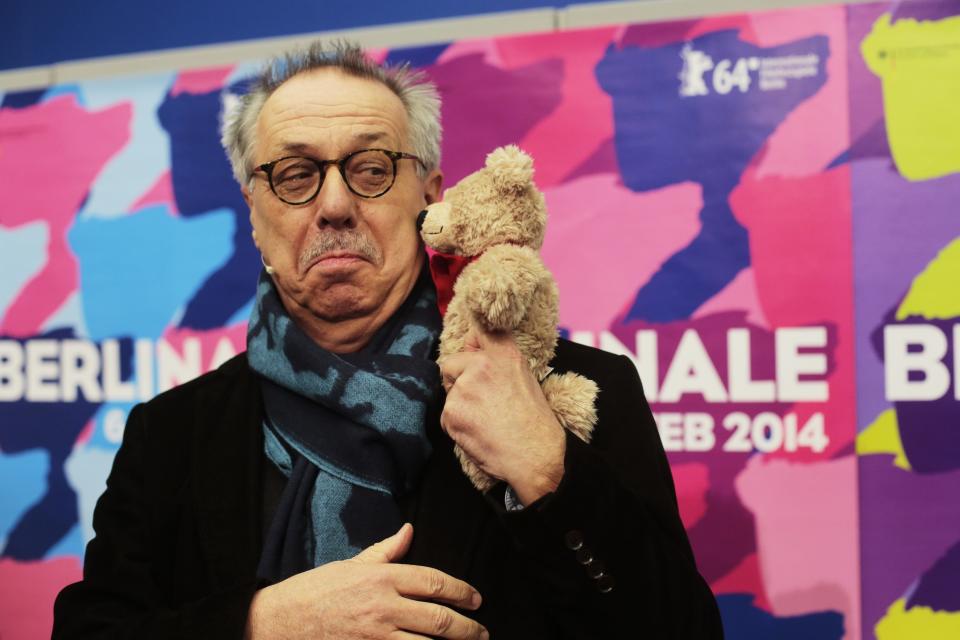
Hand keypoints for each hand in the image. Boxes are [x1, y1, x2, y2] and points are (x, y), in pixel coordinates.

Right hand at [245, 523, 486, 639]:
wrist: (279, 622)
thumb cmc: (316, 591)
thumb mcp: (352, 565)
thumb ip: (386, 551)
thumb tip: (409, 531)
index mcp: (381, 579)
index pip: (433, 582)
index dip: (461, 591)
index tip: (475, 599)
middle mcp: (383, 608)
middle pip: (439, 619)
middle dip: (467, 628)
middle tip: (482, 632)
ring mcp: (376, 637)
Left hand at [438, 328, 565, 504]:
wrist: (536, 456)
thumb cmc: (535, 422)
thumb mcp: (525, 379)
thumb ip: (498, 362)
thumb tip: (473, 349)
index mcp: (504, 354)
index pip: (477, 331)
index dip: (471, 343)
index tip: (471, 350)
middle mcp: (481, 365)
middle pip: (450, 364)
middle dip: (457, 380)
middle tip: (481, 402)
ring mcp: (464, 388)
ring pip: (449, 394)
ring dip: (460, 407)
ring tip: (486, 421)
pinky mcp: (452, 412)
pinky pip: (446, 417)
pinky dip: (458, 426)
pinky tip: (479, 433)